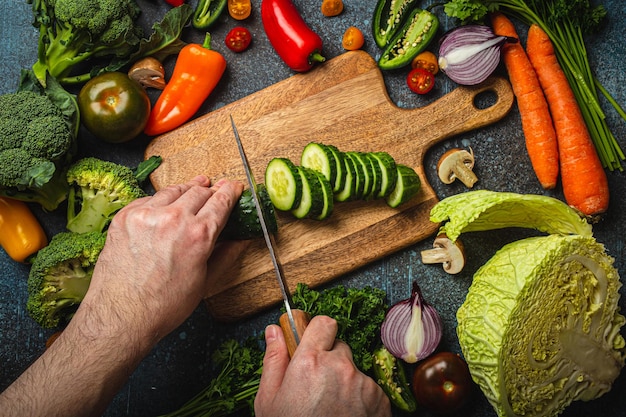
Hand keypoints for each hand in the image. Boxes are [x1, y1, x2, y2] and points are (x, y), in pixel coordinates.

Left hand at [77, 175, 245, 347]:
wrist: (122, 316)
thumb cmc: (164, 305)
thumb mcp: (205, 282)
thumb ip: (226, 255)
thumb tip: (241, 239)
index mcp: (199, 235)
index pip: (221, 201)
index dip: (230, 191)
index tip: (233, 187)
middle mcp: (173, 219)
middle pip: (199, 191)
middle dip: (210, 191)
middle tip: (214, 192)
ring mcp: (146, 215)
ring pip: (173, 190)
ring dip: (186, 191)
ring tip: (191, 192)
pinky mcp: (125, 217)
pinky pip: (148, 200)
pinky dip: (160, 202)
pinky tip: (164, 209)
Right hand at [255, 315, 390, 416]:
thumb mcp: (269, 400)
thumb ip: (274, 360)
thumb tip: (274, 331)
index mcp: (310, 362)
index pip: (323, 323)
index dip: (317, 332)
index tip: (313, 344)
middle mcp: (340, 367)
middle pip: (339, 348)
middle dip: (329, 361)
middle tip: (317, 387)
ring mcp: (363, 383)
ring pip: (353, 370)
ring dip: (344, 382)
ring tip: (331, 409)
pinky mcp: (380, 399)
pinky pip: (368, 388)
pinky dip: (360, 399)